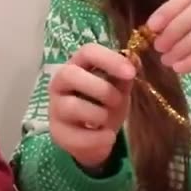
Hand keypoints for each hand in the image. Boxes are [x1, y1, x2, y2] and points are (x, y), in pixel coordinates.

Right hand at [47, 43, 135, 168]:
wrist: (95, 138)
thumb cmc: (105, 106)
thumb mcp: (118, 89)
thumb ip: (124, 76)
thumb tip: (134, 59)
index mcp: (77, 66)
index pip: (87, 52)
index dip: (109, 59)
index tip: (130, 73)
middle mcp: (60, 83)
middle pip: (70, 74)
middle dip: (101, 89)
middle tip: (117, 101)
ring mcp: (55, 108)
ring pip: (72, 106)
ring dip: (99, 115)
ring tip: (108, 121)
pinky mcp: (57, 132)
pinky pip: (77, 135)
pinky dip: (99, 138)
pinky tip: (107, 137)